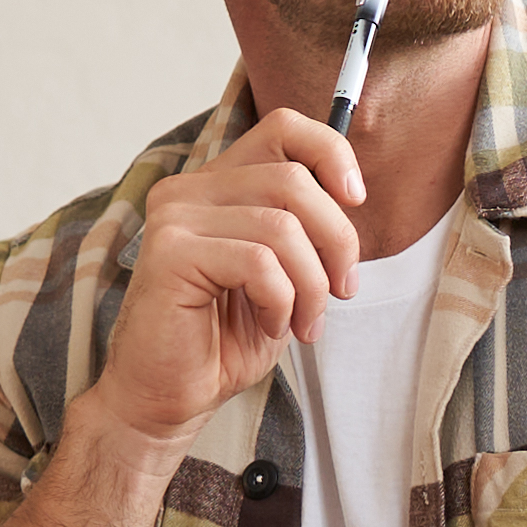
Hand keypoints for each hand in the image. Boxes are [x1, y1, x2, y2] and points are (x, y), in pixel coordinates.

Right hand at [92, 110, 374, 448]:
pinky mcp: (170, 253)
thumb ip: (306, 229)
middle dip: (337, 241)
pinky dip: (281, 301)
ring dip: (311, 285)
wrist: (168, 398)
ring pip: (282, 226)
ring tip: (303, 322)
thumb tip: (352, 194)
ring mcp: (175, 217)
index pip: (284, 127)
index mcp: (218, 186)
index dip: (332, 152)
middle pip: (294, 180)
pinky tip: (269, 325)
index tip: (357, 200)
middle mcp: (190, 190)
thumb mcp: (283, 276)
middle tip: (341, 291)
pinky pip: (259, 262)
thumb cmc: (223, 340)